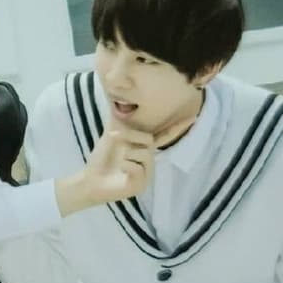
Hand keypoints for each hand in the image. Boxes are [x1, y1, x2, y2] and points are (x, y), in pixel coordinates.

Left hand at [54, 114, 195, 215]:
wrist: (90, 178)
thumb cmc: (101, 158)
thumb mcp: (110, 134)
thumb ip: (117, 118)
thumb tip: (116, 97)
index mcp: (143, 147)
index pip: (163, 135)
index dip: (177, 127)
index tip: (192, 117)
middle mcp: (148, 160)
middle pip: (149, 140)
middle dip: (129, 135)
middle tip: (112, 136)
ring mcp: (146, 173)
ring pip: (145, 154)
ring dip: (127, 152)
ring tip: (117, 158)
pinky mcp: (141, 185)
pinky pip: (138, 168)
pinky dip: (126, 166)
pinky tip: (120, 169)